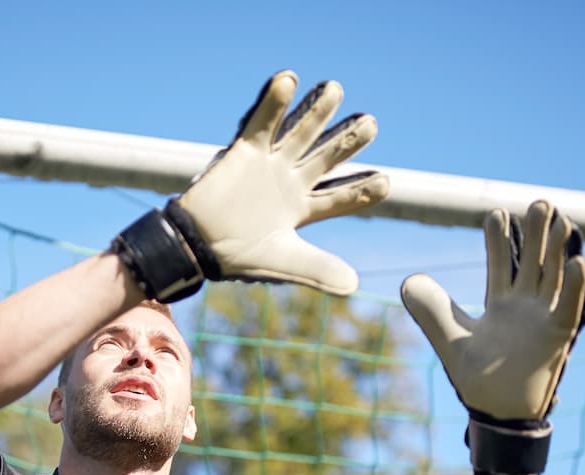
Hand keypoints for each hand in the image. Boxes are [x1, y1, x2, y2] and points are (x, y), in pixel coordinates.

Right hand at [113, 71, 388, 301]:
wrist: (198, 245)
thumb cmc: (238, 256)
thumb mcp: (283, 262)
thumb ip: (317, 269)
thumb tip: (354, 285)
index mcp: (303, 208)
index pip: (340, 195)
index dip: (362, 190)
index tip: (386, 183)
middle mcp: (290, 182)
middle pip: (326, 157)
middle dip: (348, 141)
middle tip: (370, 125)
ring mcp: (270, 164)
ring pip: (300, 132)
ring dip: (318, 112)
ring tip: (335, 89)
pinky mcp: (245, 150)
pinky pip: (263, 121)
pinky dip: (273, 101)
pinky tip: (288, 79)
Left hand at [400, 200, 584, 474]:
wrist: (495, 410)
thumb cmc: (476, 377)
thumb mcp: (448, 338)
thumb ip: (429, 309)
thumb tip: (409, 280)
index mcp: (500, 303)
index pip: (501, 262)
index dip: (499, 238)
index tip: (496, 213)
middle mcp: (525, 306)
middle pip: (532, 261)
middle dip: (535, 233)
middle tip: (538, 203)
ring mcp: (543, 319)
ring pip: (554, 276)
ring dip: (559, 249)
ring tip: (562, 217)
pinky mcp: (558, 337)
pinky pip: (568, 307)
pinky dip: (574, 286)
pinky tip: (578, 261)